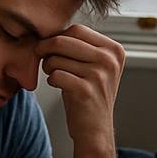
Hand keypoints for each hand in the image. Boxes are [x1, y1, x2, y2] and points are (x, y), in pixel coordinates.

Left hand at [34, 24, 125, 148]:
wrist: (95, 130)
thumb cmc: (88, 95)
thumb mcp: (93, 66)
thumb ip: (80, 45)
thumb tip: (51, 27)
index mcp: (114, 49)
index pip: (77, 30)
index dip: (57, 37)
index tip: (50, 48)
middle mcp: (110, 60)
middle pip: (64, 40)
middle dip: (47, 48)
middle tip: (42, 58)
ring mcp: (100, 75)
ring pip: (56, 58)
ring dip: (48, 67)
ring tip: (55, 76)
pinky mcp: (86, 90)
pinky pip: (56, 75)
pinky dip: (52, 80)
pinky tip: (59, 86)